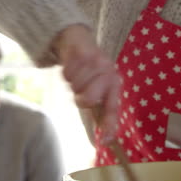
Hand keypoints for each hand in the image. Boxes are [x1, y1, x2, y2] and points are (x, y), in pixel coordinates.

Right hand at [54, 25, 121, 144]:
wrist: (78, 39)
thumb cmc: (89, 70)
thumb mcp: (99, 87)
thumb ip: (101, 111)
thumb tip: (106, 139)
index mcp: (114, 85)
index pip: (112, 109)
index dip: (109, 125)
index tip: (104, 141)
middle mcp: (110, 74)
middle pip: (86, 100)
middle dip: (79, 98)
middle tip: (81, 89)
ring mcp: (98, 62)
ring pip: (74, 87)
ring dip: (72, 82)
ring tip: (78, 73)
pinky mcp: (84, 52)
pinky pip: (68, 73)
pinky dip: (66, 71)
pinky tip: (73, 64)